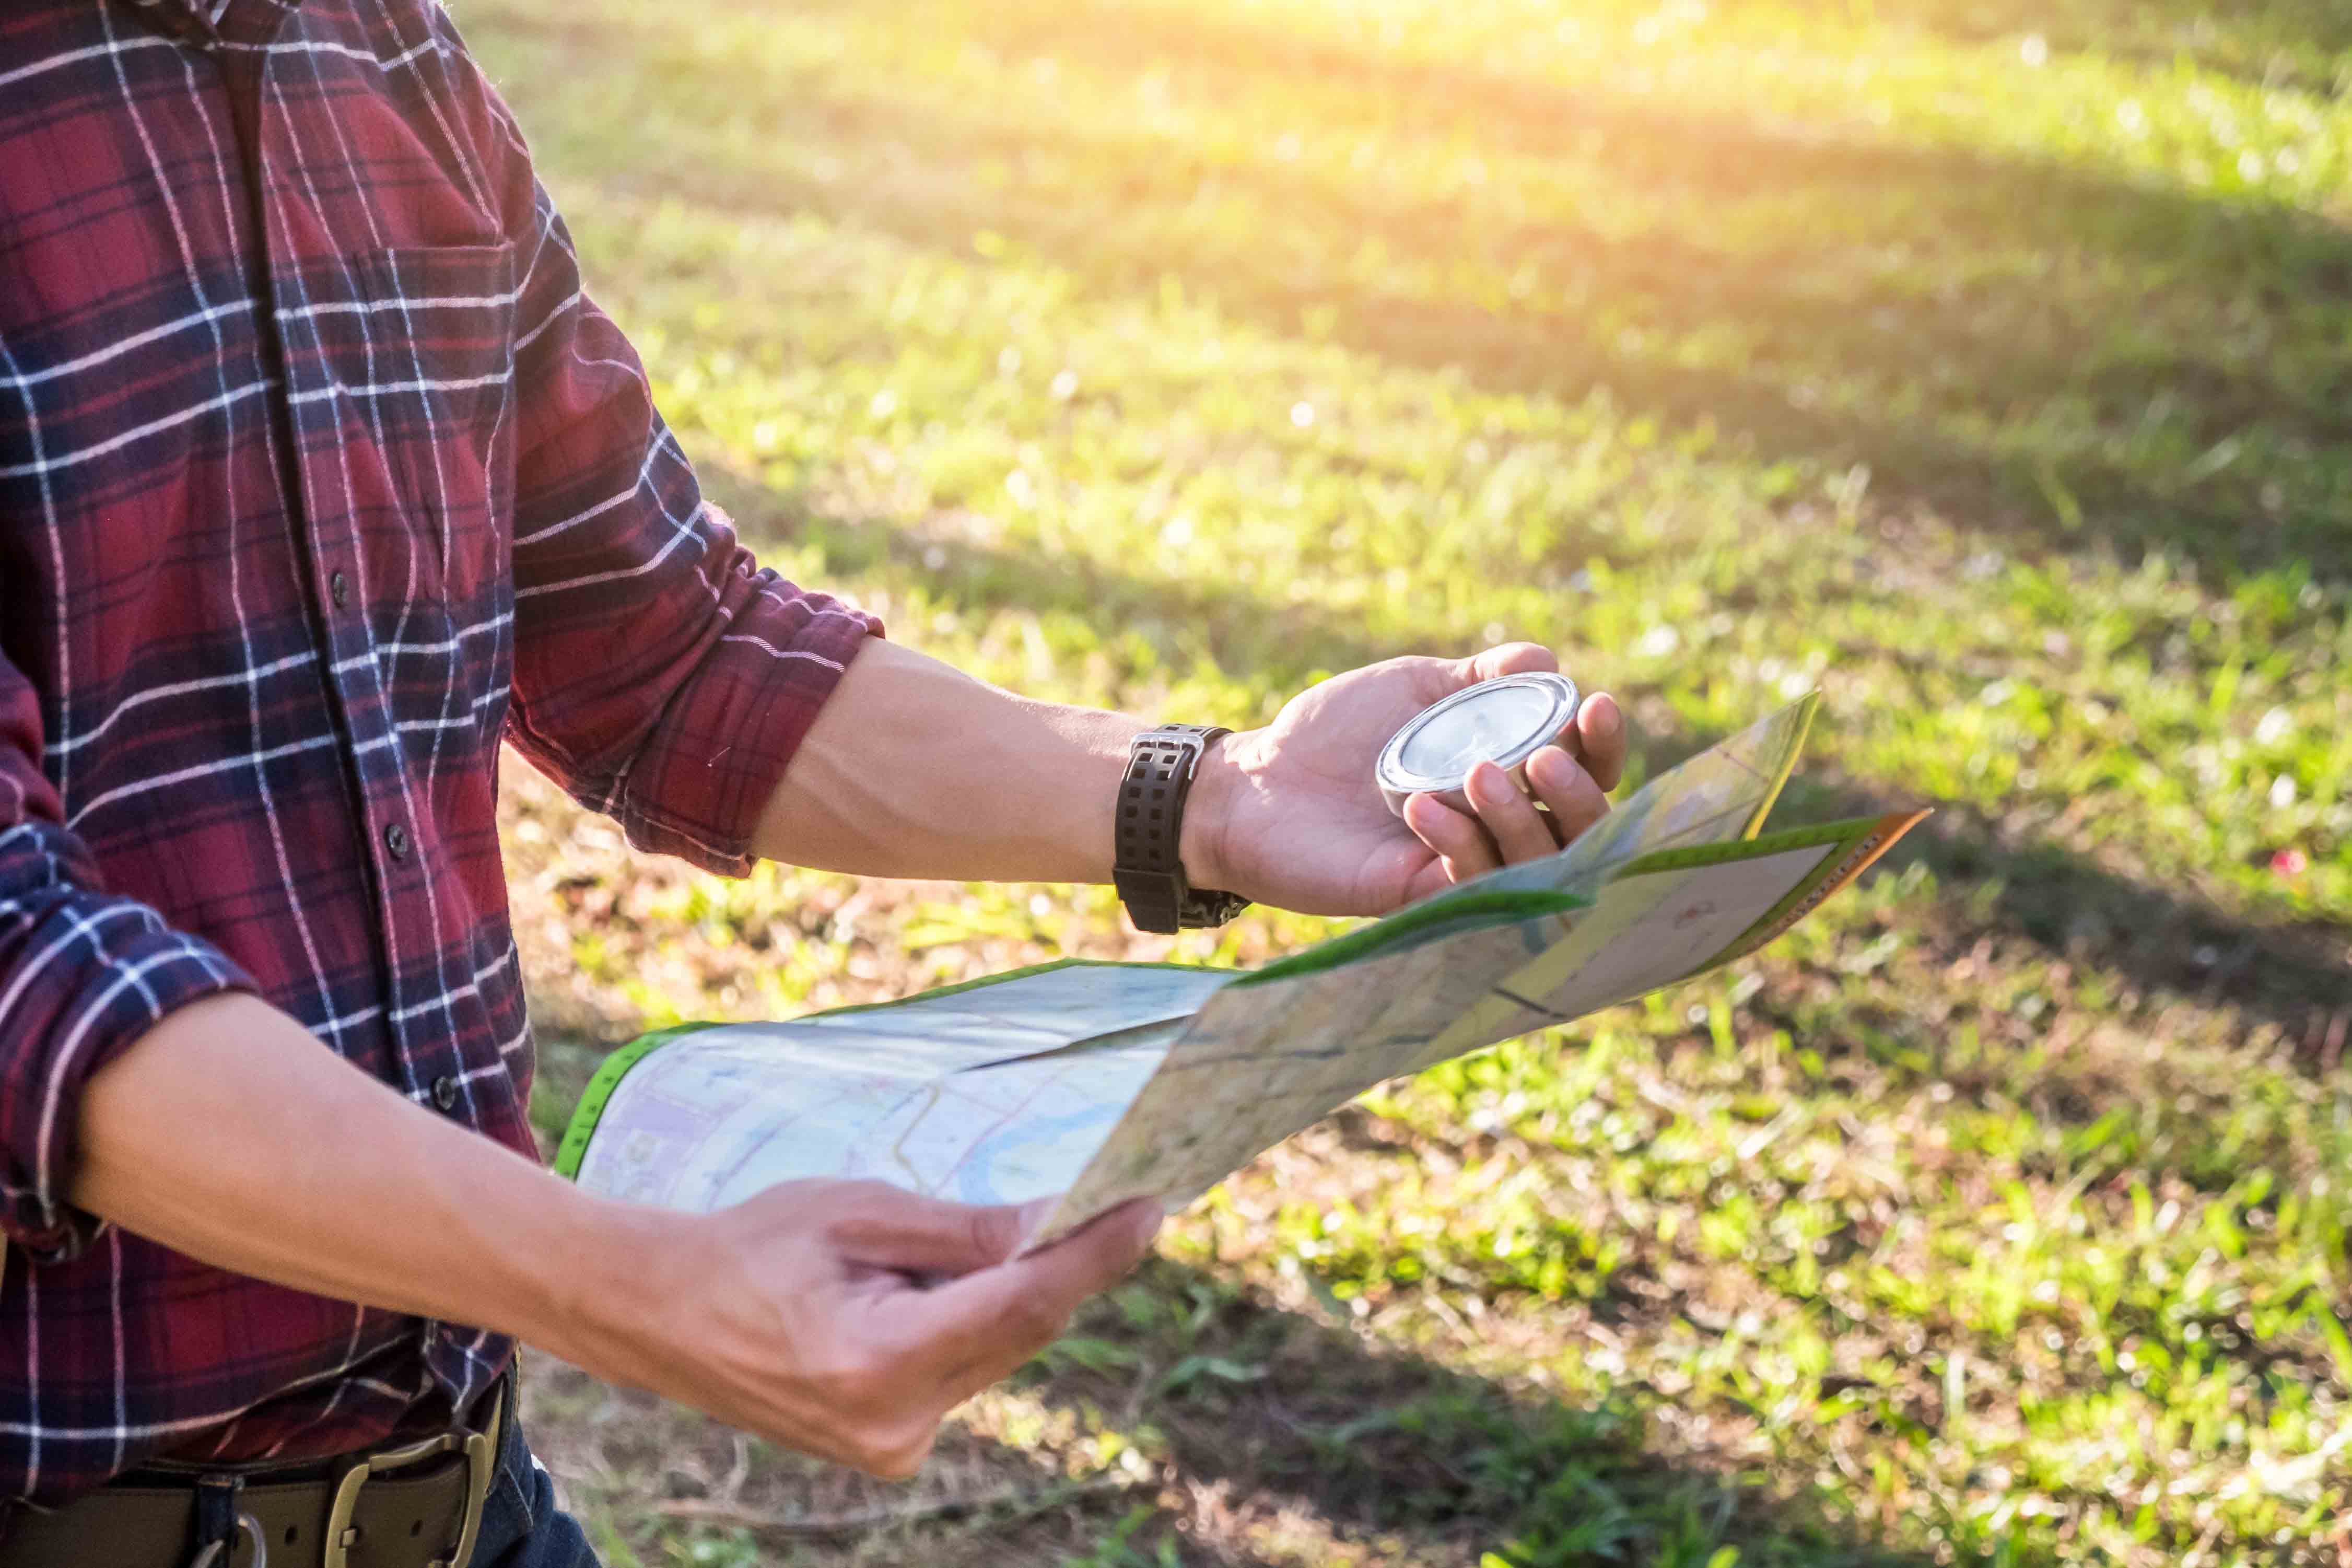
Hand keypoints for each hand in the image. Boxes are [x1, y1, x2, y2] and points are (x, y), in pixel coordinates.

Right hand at [581, 1182, 1159, 1477]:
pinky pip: (963, 1369)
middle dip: (1057, 1262)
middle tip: (1097, 1193)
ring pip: (996, 1350)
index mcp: (877, 1360)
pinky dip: (968, 1320)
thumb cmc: (750, 1247)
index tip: (1150, 1209)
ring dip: (1003, 1291)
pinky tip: (927, 1284)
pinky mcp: (890, 1448)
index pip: (1022, 1304)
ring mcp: (892, 1446)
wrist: (662, 1316)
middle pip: (1018, 1330)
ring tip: (942, 1239)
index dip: (1095, 1255)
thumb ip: (955, 1229)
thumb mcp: (851, 1211)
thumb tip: (1050, 1223)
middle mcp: (895, 1421)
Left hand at [1183, 644, 1624, 915]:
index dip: (1602, 745)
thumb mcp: (1416, 688)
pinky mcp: (1420, 900)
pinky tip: (1423, 806)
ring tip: (1480, 773)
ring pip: (1536, 864)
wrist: (1255, 780)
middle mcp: (1497, 827)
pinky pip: (1468, 885)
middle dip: (1579, 791)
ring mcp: (1463, 867)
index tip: (1594, 704)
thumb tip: (1548, 664)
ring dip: (1520, 818)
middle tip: (1546, 756)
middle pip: (1582, 830)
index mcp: (1507, 772)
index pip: (1585, 771)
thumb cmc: (1335, 732)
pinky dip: (1458, 843)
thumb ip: (1484, 676)